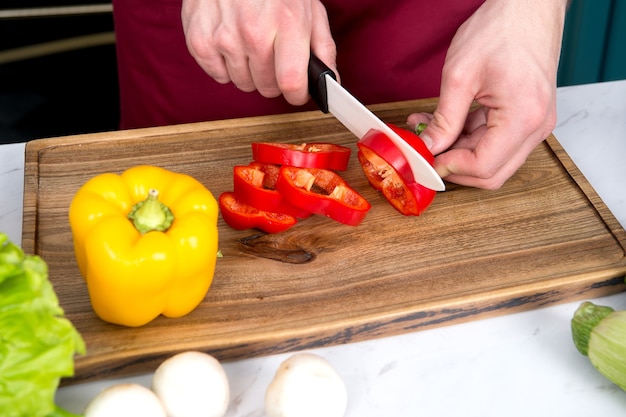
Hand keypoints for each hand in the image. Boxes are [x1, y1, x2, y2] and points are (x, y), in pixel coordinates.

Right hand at [181, 0, 336, 104]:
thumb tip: (330, 82)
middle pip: (267, 87)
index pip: (291, 82)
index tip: (297, 92)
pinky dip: (225, 65)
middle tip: (272, 56)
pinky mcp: (200, 41)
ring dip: (249, 71)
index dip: (297, 94)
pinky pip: (218, 76)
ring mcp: (224, 37)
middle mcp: (254, 32)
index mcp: (286, 23)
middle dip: (274, 79)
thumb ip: (322, 47)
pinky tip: (230, 43)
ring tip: (249, 44)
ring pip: (243, 83)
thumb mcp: (308, 8)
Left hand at [407, 0, 567, 188]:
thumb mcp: (460, 76)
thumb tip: (430, 148)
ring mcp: (536, 123)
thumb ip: (444, 119)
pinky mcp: (529, 116)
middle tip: (426, 153)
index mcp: (523, 117)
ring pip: (493, 160)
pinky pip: (497, 141)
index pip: (484, 166)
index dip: (450, 168)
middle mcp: (536, 126)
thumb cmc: (501, 29)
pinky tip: (446, 124)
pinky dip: (470, 138)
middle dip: (454, 167)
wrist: (528, 5)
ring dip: (459, 151)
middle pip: (492, 173)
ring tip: (428, 130)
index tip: (426, 160)